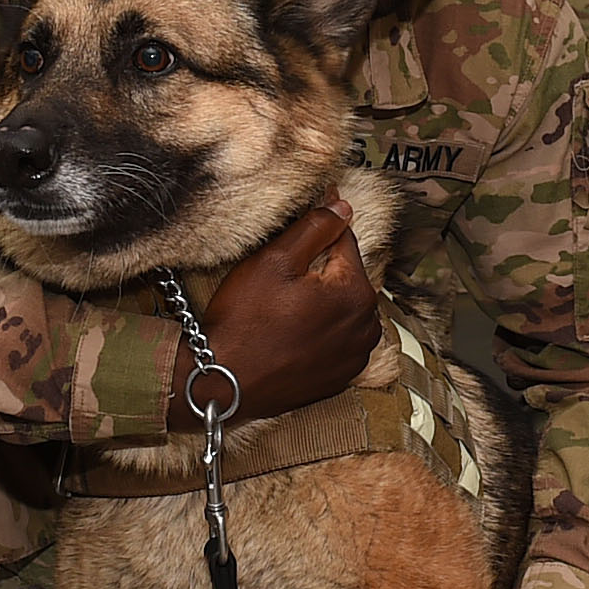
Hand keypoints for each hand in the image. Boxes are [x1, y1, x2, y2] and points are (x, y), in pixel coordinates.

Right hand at [166, 198, 378, 430]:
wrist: (223, 383)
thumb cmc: (245, 323)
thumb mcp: (275, 260)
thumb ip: (315, 227)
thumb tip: (342, 206)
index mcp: (356, 292)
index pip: (344, 241)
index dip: (318, 229)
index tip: (298, 225)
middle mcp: (365, 326)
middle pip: (344, 277)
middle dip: (319, 271)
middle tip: (280, 277)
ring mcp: (354, 356)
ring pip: (341, 309)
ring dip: (321, 302)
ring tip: (283, 308)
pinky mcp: (339, 378)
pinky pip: (335, 341)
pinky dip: (319, 332)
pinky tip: (290, 332)